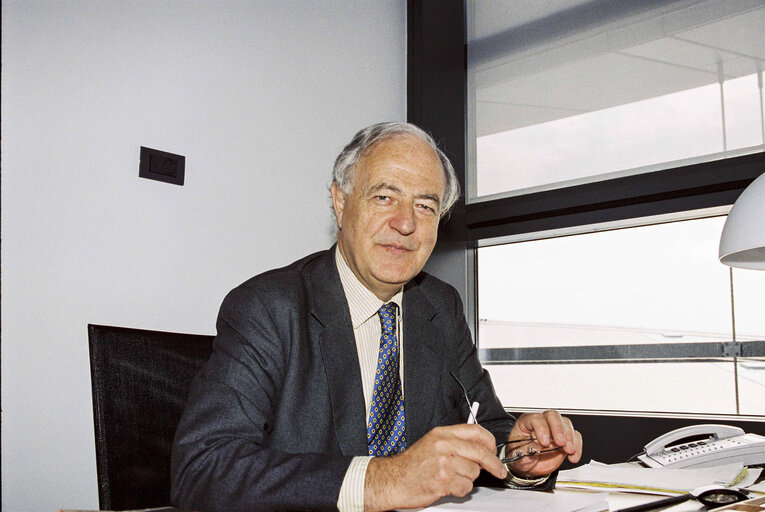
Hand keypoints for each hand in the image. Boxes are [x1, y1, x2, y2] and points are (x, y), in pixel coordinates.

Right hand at [364, 424, 506, 510]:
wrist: (394, 479)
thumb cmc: (412, 464)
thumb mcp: (432, 443)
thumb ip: (454, 442)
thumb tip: (478, 448)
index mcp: (442, 434)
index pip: (475, 432)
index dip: (490, 442)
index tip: (494, 451)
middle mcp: (444, 445)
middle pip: (480, 452)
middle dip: (493, 464)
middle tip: (498, 470)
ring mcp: (444, 463)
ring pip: (474, 472)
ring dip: (468, 479)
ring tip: (453, 478)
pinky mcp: (443, 480)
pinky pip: (465, 487)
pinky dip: (460, 490)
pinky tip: (448, 486)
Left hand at [504, 410, 581, 477]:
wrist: (527, 467)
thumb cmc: (520, 456)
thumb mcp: (519, 454)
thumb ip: (529, 447)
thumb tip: (539, 443)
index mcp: (526, 423)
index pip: (536, 418)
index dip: (541, 428)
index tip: (544, 442)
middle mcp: (541, 423)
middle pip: (553, 416)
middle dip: (558, 429)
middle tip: (561, 442)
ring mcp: (554, 430)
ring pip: (566, 424)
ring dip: (570, 437)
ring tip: (568, 450)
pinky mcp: (565, 439)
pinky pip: (575, 436)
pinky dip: (577, 446)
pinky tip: (573, 455)